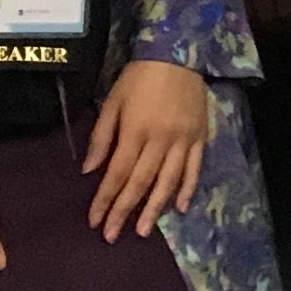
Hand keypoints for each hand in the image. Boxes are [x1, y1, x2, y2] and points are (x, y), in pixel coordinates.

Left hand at [82, 61, 210, 237]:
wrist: (177, 55)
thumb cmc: (138, 78)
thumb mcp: (112, 102)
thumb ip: (102, 137)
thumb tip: (90, 170)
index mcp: (135, 131)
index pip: (117, 174)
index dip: (105, 199)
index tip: (94, 221)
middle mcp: (160, 141)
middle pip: (140, 183)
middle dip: (125, 211)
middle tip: (112, 236)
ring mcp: (183, 141)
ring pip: (168, 182)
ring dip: (155, 209)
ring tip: (144, 231)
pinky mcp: (200, 138)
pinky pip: (195, 169)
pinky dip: (188, 189)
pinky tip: (180, 208)